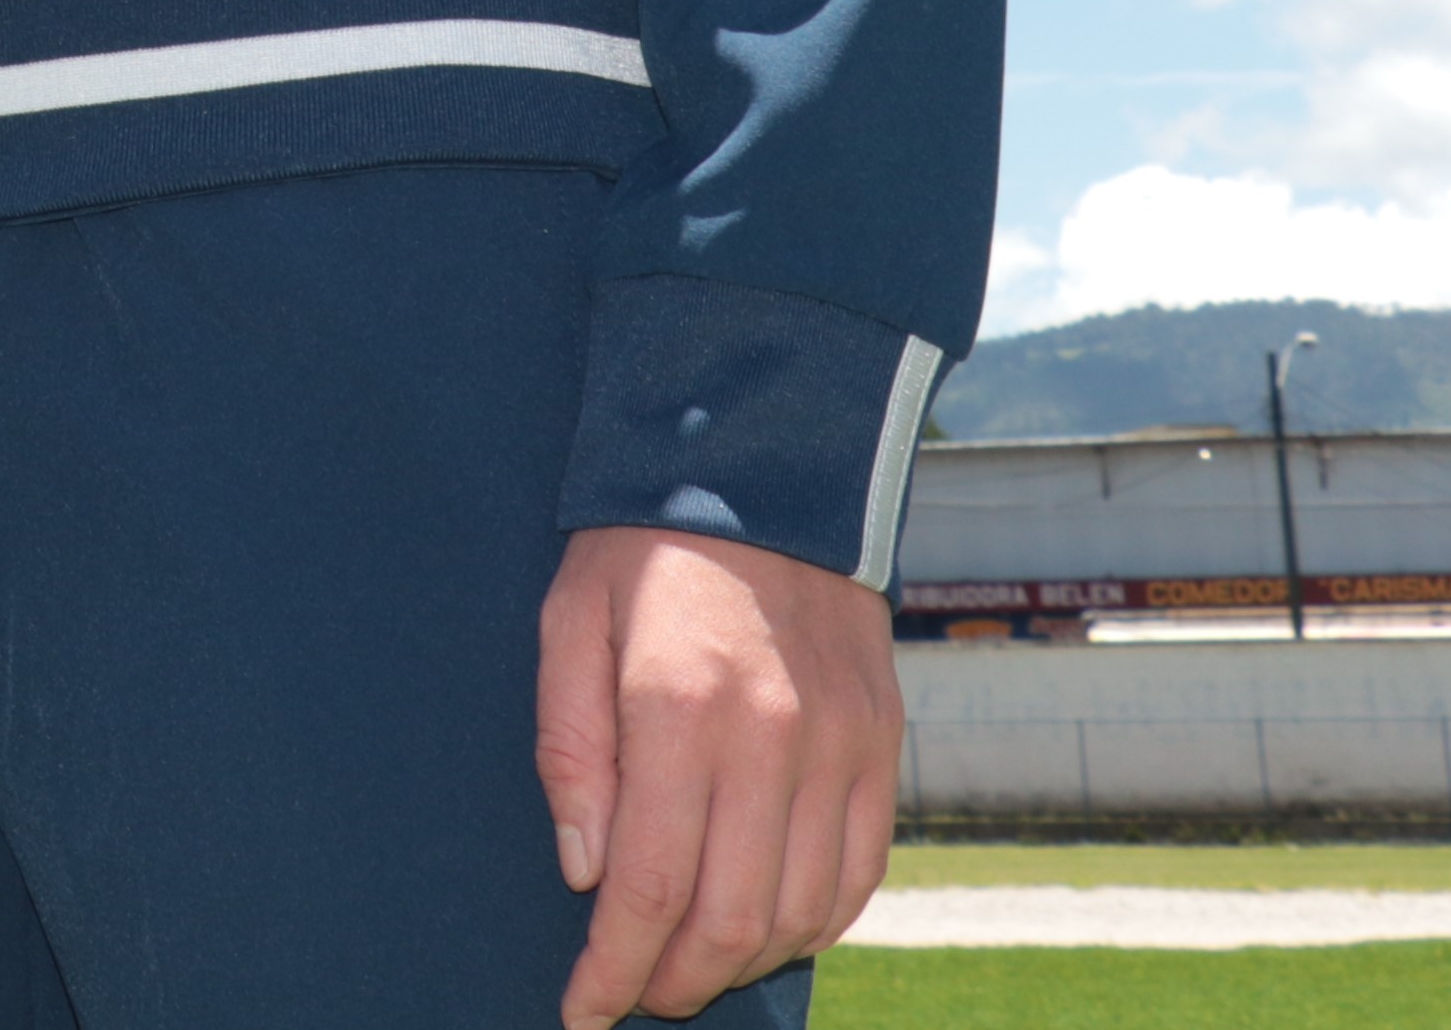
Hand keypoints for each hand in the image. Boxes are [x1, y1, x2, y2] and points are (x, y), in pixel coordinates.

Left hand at [537, 527, 899, 1027]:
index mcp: (680, 708)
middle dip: (672, 982)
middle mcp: (773, 740)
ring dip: (741, 964)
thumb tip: (586, 871)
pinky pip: (856, 878)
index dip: (614, 969)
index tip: (582, 1009)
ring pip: (799, 916)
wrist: (765, 474)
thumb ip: (570, 752)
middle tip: (630, 995)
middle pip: (729, 921)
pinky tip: (764, 929)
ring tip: (687, 966)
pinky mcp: (882, 750)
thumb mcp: (568, 624)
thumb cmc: (643, 551)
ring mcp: (841, 750)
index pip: (648, 886)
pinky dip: (810, 926)